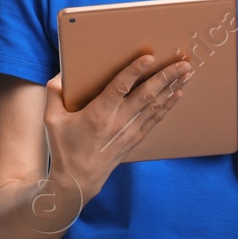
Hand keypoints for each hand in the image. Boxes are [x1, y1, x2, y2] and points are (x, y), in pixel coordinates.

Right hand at [42, 55, 192, 203]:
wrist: (78, 180)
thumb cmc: (64, 148)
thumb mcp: (51, 120)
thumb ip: (53, 93)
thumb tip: (61, 74)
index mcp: (98, 113)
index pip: (120, 87)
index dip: (135, 71)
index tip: (149, 57)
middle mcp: (118, 121)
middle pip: (147, 95)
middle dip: (166, 77)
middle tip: (183, 63)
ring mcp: (129, 131)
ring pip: (155, 105)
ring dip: (172, 88)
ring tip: (187, 73)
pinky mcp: (135, 138)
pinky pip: (156, 119)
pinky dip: (168, 105)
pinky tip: (178, 94)